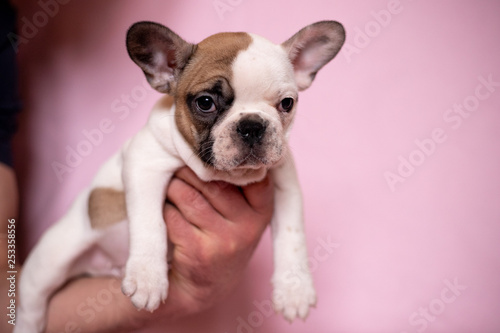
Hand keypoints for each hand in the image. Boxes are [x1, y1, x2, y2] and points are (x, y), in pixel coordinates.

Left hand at [43, 167, 273, 331]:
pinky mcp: (199, 252)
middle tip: (178, 164)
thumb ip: (237, 183)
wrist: (206, 286)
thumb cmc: (221, 235)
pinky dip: (163, 208)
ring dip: (173, 187)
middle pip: (211, 179)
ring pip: (188, 195)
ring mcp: (225, 241)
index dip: (225, 160)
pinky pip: (172, 215)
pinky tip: (165, 210)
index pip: (250, 172)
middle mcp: (249, 226)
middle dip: (188, 170)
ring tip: (171, 185)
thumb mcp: (242, 213)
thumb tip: (215, 137)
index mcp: (262, 210)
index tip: (209, 150)